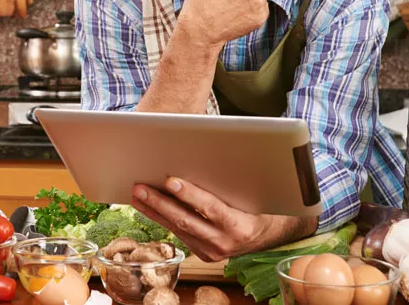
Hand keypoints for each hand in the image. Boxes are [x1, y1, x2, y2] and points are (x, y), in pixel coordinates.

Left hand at [131, 177, 316, 260]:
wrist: (271, 234)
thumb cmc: (260, 205)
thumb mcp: (251, 192)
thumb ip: (229, 181)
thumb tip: (204, 155)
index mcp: (240, 226)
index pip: (211, 208)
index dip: (190, 194)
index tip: (170, 181)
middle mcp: (225, 242)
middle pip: (186, 221)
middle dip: (160, 203)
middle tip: (141, 188)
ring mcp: (213, 251)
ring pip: (177, 229)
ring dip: (154, 211)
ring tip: (137, 195)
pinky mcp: (204, 254)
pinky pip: (180, 234)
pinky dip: (163, 219)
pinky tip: (149, 207)